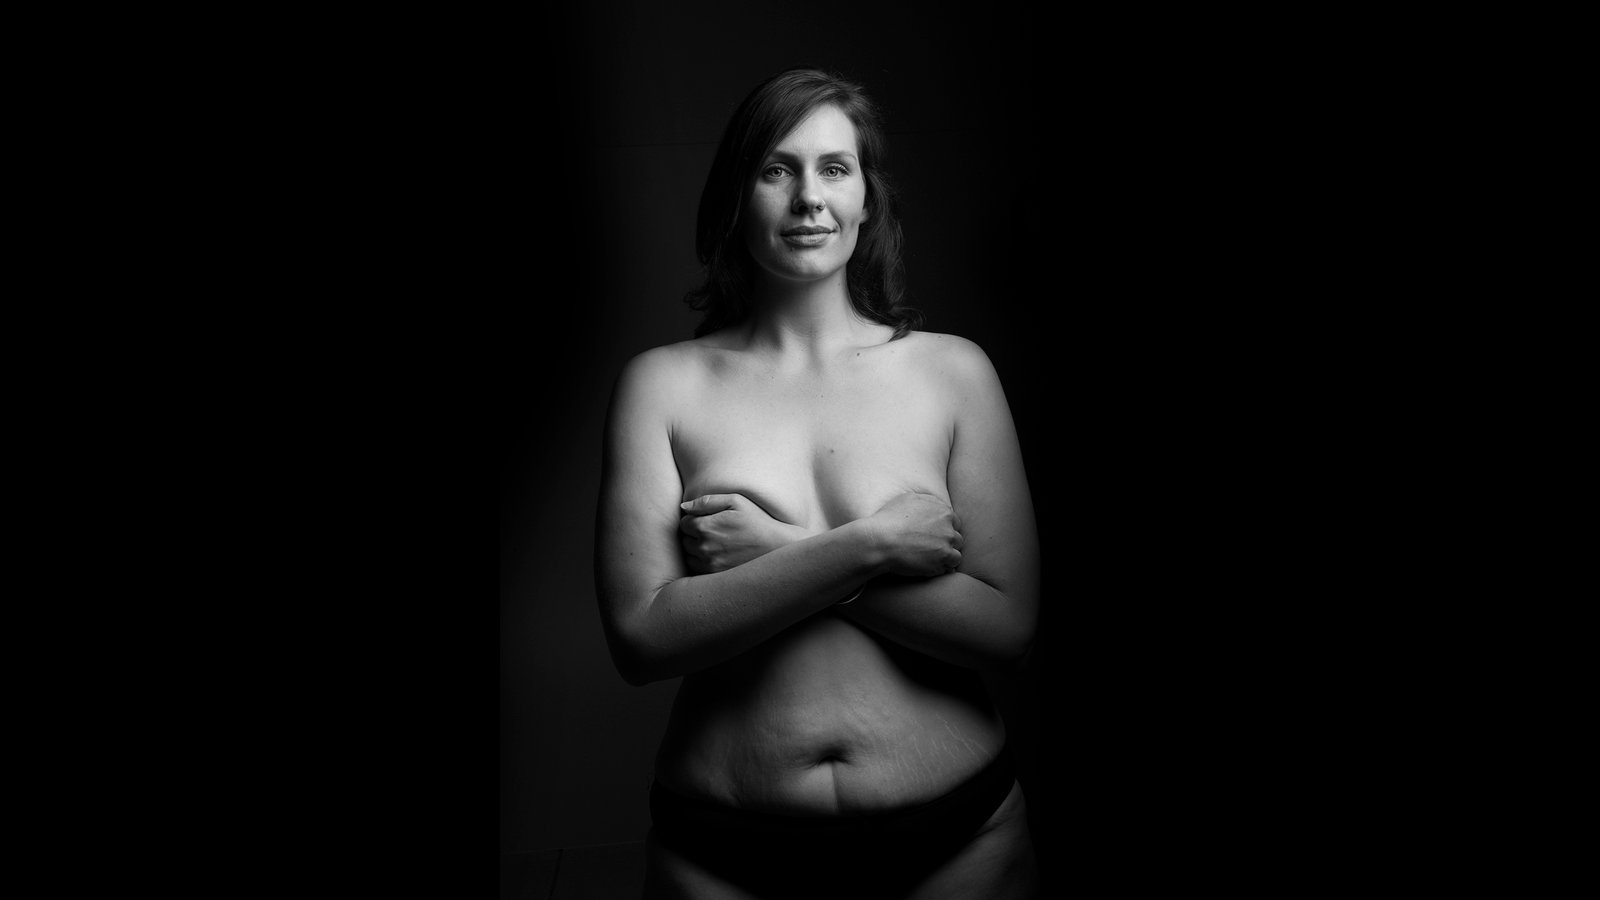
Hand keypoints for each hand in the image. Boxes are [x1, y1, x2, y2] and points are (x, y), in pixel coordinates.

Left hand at [679, 493, 808, 573]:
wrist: (778, 547)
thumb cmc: (758, 521)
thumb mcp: (736, 501)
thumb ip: (707, 501)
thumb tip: (684, 507)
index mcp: (706, 527)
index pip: (684, 523)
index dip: (694, 520)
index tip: (708, 521)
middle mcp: (704, 547)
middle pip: (685, 540)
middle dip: (694, 535)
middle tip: (713, 532)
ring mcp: (710, 564)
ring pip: (689, 556)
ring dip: (696, 550)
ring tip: (716, 545)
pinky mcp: (716, 576)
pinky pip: (697, 569)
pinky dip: (702, 563)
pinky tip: (718, 557)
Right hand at [866, 491, 962, 577]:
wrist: (880, 541)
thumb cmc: (888, 520)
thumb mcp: (906, 499)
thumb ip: (925, 501)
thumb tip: (931, 503)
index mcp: (942, 511)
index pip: (954, 522)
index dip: (945, 530)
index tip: (935, 536)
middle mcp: (948, 526)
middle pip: (957, 538)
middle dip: (947, 544)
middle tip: (933, 549)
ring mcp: (947, 544)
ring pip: (956, 554)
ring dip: (947, 557)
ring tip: (932, 561)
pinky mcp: (942, 560)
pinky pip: (951, 567)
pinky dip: (943, 568)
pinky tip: (932, 568)